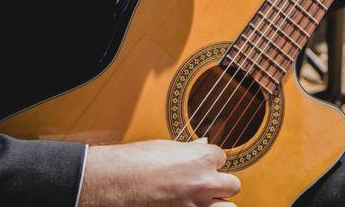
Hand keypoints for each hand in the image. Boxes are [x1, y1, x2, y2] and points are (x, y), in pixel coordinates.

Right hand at [78, 139, 239, 206]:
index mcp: (202, 158)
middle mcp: (204, 182)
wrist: (112, 183)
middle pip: (232, 184)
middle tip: (204, 182)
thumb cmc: (134, 161)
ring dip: (218, 202)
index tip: (198, 164)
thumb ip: (189, 150)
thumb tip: (202, 144)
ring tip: (204, 198)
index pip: (221, 158)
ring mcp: (195, 204)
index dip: (209, 161)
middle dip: (220, 183)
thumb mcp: (165, 148)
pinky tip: (187, 204)